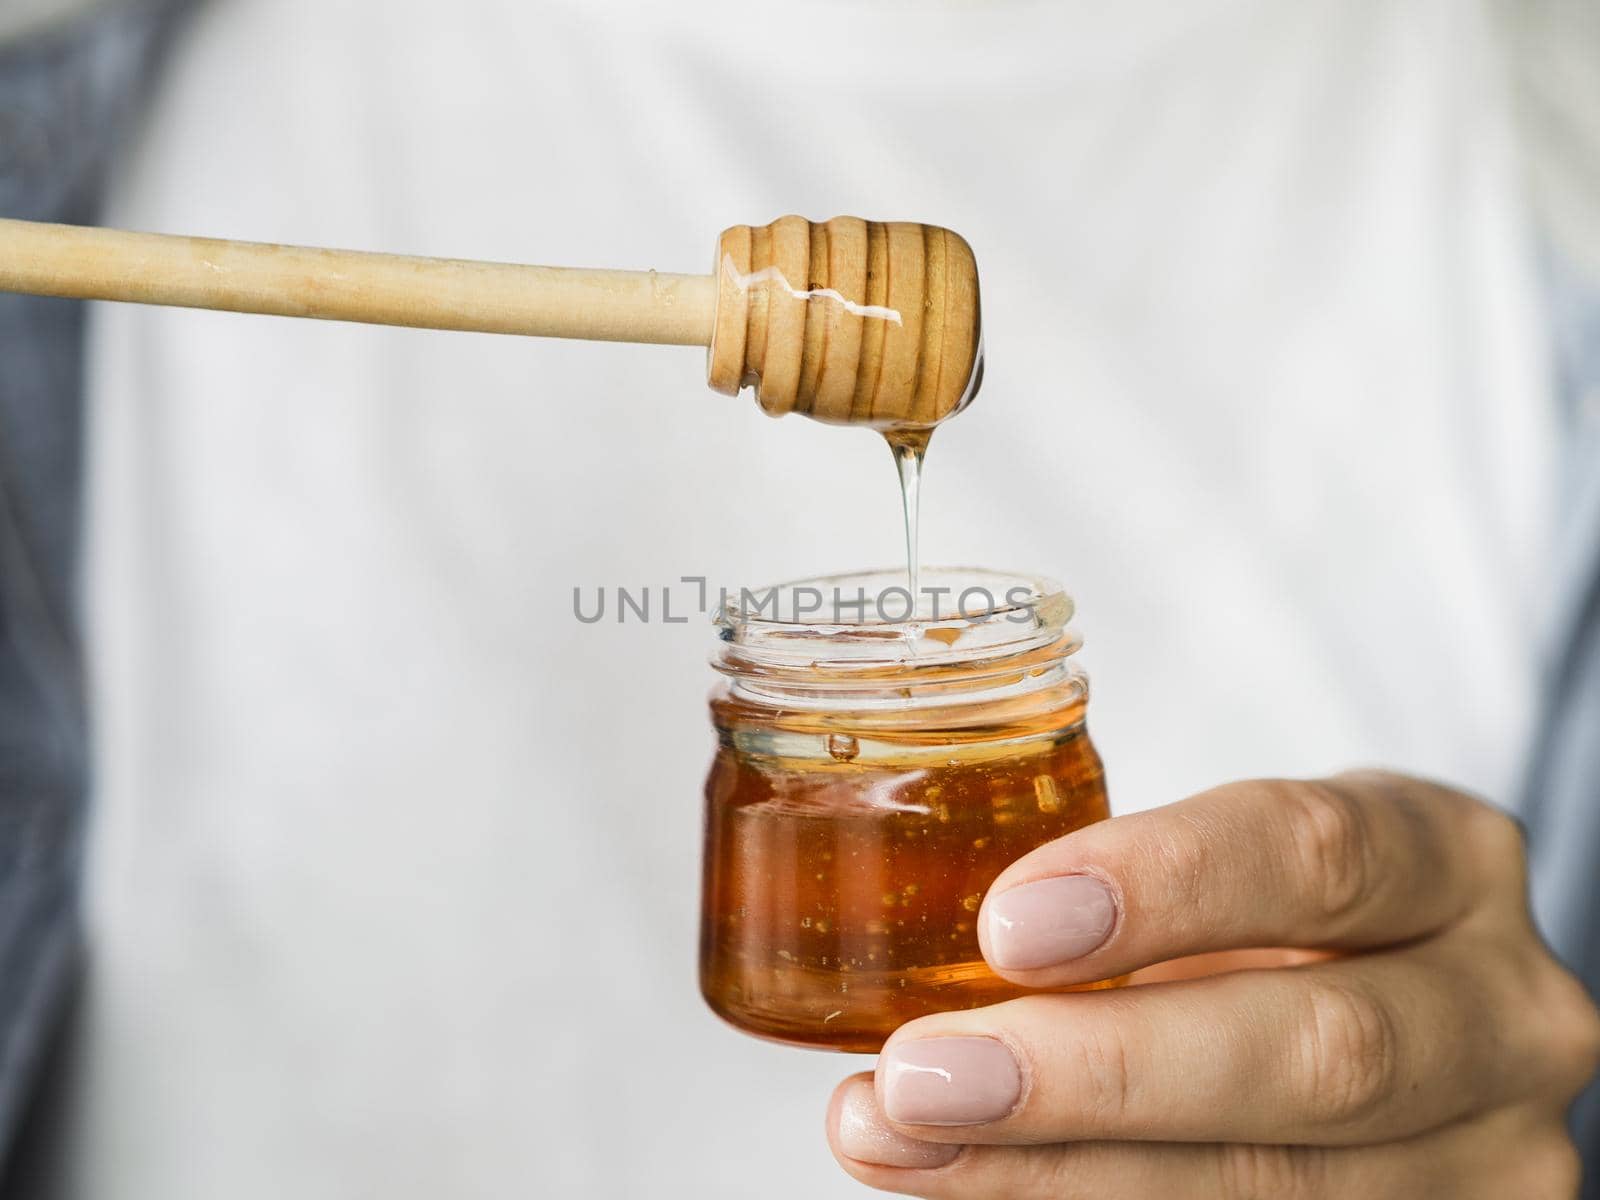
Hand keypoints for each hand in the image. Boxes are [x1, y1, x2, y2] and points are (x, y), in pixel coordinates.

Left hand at [826, 772, 1599, 1197]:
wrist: (1402, 1018)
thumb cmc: (1280, 924)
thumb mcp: (1238, 874)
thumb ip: (1130, 901)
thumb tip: (916, 950)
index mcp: (1446, 859)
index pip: (1318, 854)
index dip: (1162, 886)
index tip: (1006, 925)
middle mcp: (1502, 1011)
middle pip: (1321, 1053)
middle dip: (1098, 1072)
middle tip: (922, 1076)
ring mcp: (1492, 1154)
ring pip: (1281, 1191)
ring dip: (1059, 1175)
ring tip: (899, 1140)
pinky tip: (976, 1185)